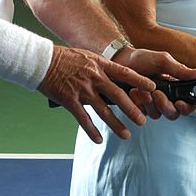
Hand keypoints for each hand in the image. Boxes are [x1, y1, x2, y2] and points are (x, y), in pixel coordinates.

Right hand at [37, 46, 158, 143]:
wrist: (43, 61)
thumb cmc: (66, 58)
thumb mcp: (88, 56)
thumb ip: (102, 67)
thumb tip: (118, 77)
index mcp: (100, 64)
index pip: (124, 73)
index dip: (140, 81)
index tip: (153, 87)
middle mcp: (94, 77)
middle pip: (118, 95)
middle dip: (132, 109)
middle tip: (143, 120)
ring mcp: (82, 89)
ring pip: (103, 110)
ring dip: (116, 124)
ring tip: (127, 134)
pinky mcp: (70, 100)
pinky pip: (83, 119)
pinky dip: (92, 131)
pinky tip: (99, 139)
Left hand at [114, 47, 195, 119]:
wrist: (119, 60)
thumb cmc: (141, 59)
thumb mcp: (162, 60)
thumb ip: (179, 69)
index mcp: (175, 87)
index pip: (188, 104)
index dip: (187, 108)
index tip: (179, 103)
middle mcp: (166, 97)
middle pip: (173, 114)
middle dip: (165, 106)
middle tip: (156, 94)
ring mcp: (152, 104)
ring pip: (157, 115)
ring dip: (149, 103)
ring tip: (141, 88)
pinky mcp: (139, 107)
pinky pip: (141, 114)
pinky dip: (137, 103)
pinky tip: (133, 92)